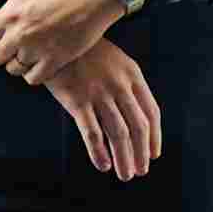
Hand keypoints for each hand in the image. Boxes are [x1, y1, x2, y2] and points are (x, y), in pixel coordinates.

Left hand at [0, 0, 120, 84]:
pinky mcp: (56, 60)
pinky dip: (35, 73)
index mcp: (10, 14)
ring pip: (13, 69)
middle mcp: (20, 34)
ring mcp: (38, 49)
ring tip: (31, 50)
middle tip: (16, 43)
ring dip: (19, 62)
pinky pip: (33, 79)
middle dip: (2, 52)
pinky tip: (42, 60)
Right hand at [45, 40, 161, 180]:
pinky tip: (103, 165)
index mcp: (133, 76)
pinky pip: (92, 132)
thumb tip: (137, 114)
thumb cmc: (87, 52)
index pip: (151, 112)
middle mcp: (120, 86)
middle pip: (138, 126)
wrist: (57, 36)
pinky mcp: (77, 101)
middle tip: (141, 171)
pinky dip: (99, 152)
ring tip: (126, 175)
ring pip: (118, 133)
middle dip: (141, 152)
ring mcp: (99, 93)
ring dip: (124, 157)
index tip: (154, 154)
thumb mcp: (117, 62)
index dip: (155, 136)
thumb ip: (128, 85)